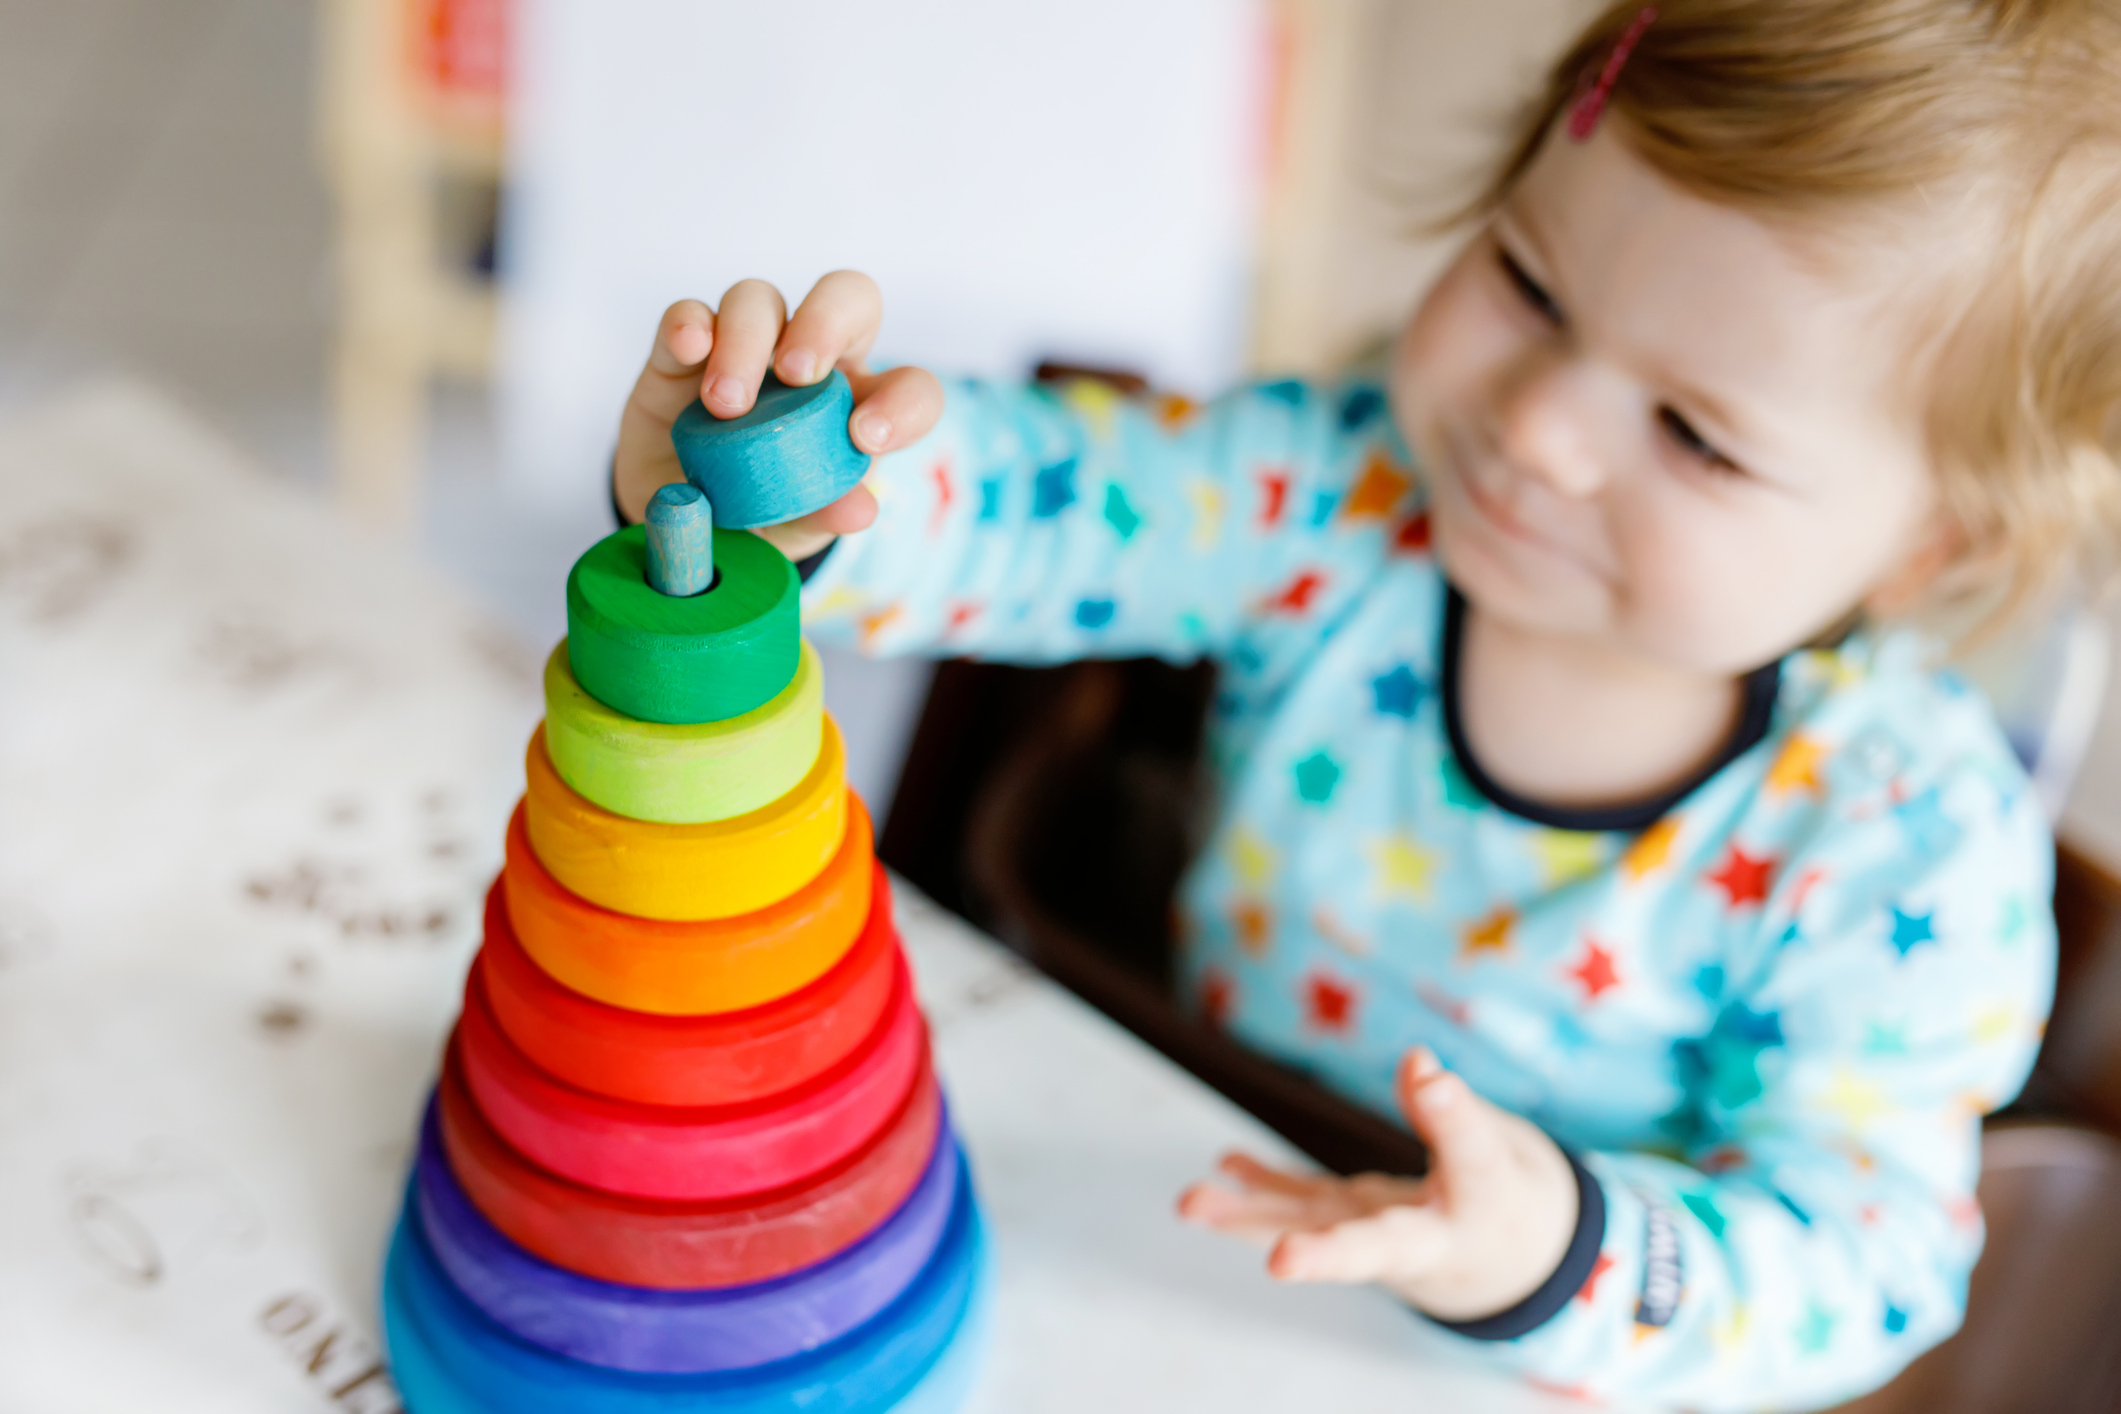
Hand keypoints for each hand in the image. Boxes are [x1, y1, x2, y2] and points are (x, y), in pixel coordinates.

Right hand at [613, 271, 945, 560]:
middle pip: (845, 298)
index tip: (865, 439)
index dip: (902, 402)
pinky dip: (690, 324)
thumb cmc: (755, 515)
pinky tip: (689, 349)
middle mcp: (810, 365)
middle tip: (798, 375)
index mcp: (857, 409)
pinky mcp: (682, 353)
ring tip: (726, 406)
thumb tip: (858, 510)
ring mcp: (746, 348)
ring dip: (747, 341)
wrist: (681, 525)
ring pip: (758, 300)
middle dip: (827, 323)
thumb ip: (824, 517)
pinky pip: (689, 314)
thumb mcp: (795, 528)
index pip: (907, 386)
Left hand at [1176, 1048, 1579, 1322]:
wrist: (1499, 1266)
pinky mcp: (1347, 1228)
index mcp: (1487, 1206)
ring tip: (1190, 1202)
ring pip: (1311, 1233)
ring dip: (1248, 1221)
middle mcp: (1426, 1239)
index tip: (1427, 1074)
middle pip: (1376, 1247)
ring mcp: (1376, 1239)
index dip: (1451, 1116)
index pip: (1473, 1160)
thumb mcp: (1498, 1150)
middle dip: (1327, 1254)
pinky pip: (1301, 1210)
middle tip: (1280, 1261)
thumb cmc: (1508, 1197)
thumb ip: (1455, 1114)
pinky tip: (1223, 1167)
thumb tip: (1416, 1062)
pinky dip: (1261, 1189)